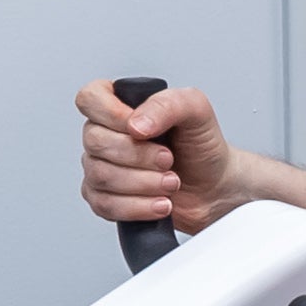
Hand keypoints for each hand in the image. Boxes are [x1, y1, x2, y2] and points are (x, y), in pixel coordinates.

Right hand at [78, 76, 241, 231]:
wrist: (215, 187)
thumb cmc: (202, 146)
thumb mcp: (196, 111)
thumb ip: (166, 104)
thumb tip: (136, 125)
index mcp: (120, 104)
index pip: (90, 99)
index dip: (112, 115)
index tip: (143, 129)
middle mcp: (106, 134)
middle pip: (94, 142)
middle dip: (138, 156)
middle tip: (168, 159)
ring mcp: (102, 167)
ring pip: (100, 176)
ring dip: (143, 183)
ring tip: (170, 182)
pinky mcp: (105, 198)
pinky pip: (104, 205)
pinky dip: (137, 207)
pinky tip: (158, 202)